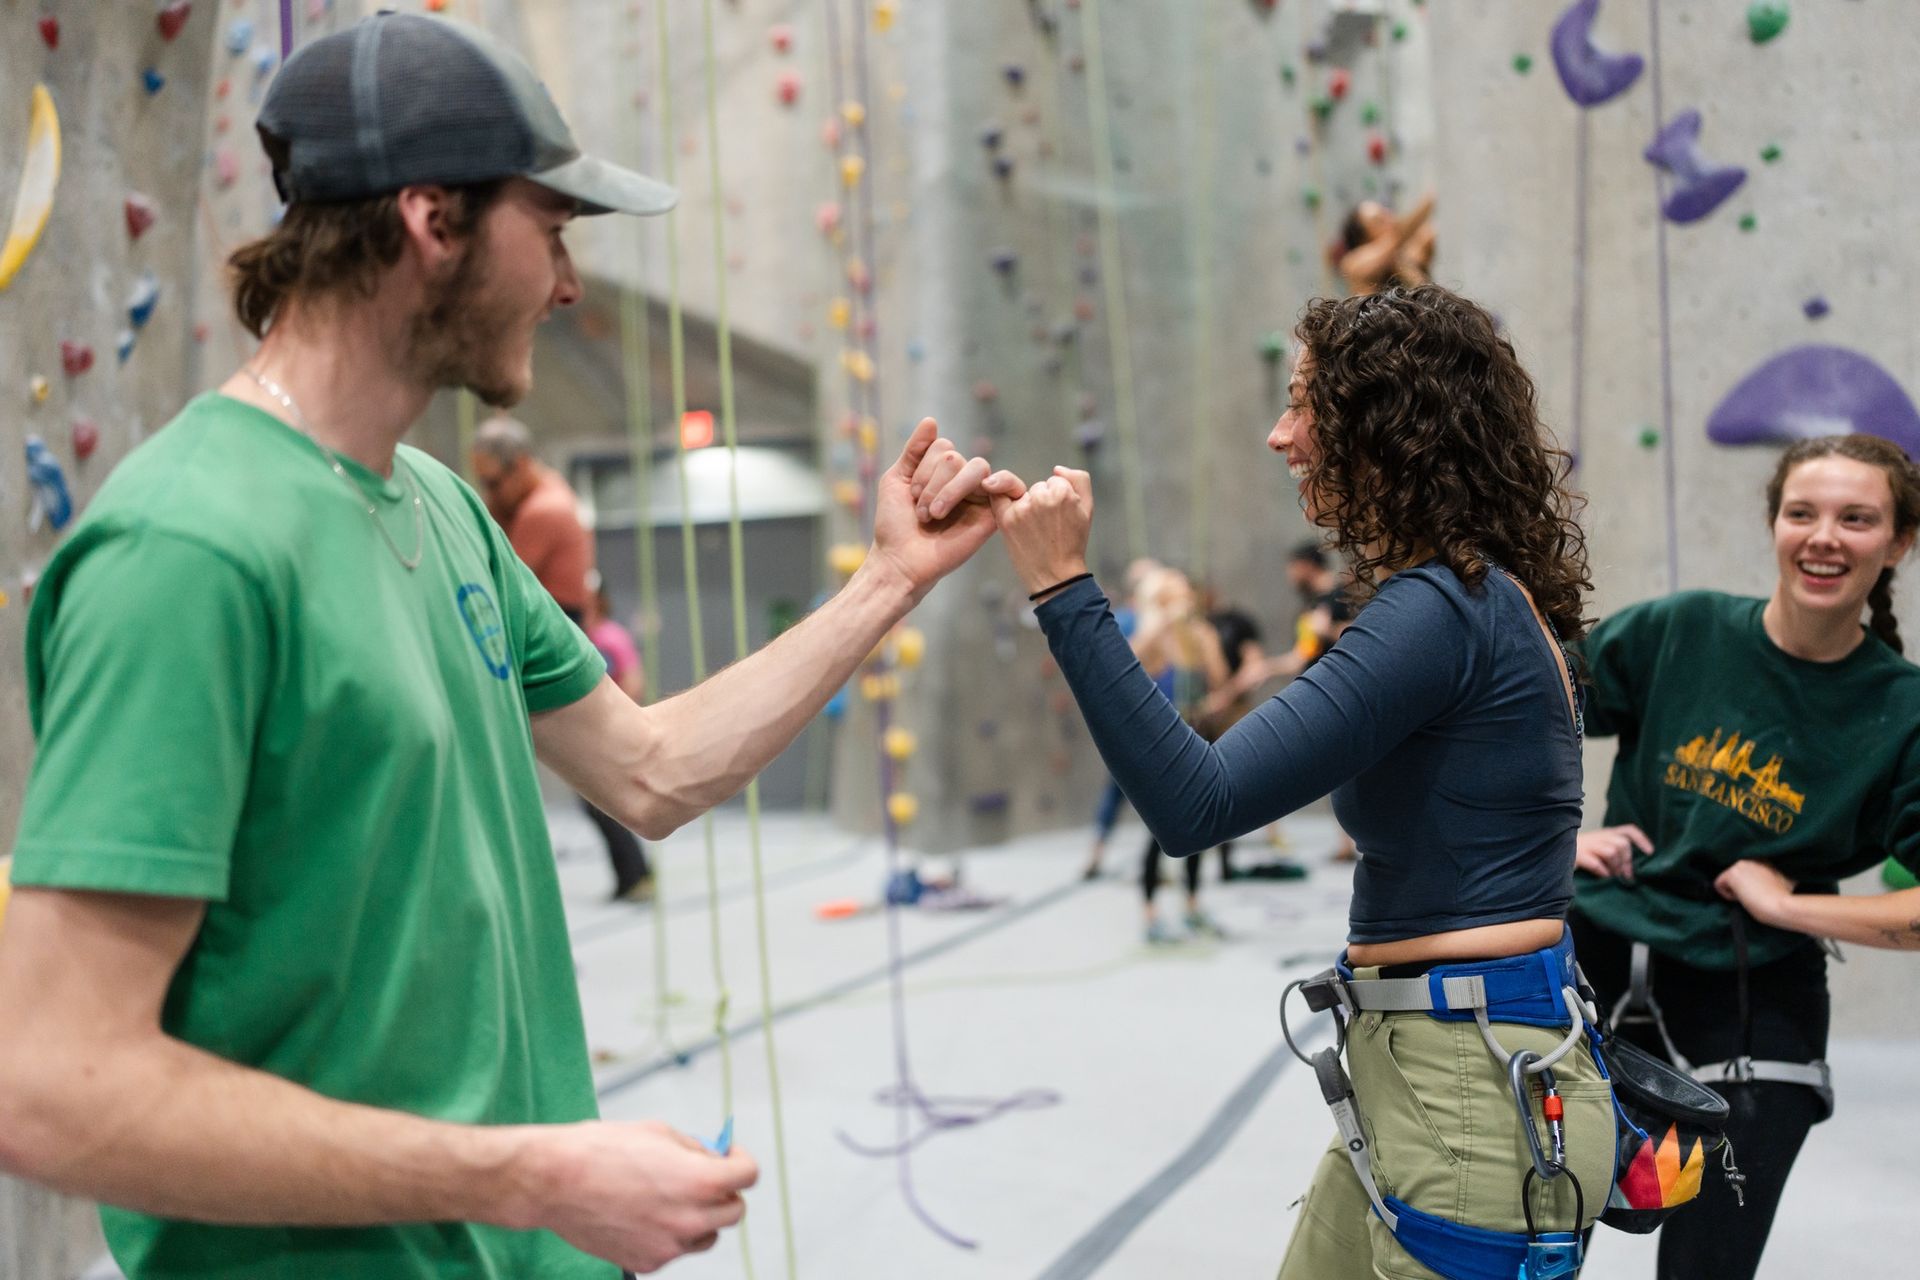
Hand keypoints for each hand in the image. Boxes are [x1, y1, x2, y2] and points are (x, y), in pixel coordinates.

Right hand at [520, 1120, 758, 1273]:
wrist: (554, 1182)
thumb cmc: (602, 1150)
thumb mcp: (659, 1132)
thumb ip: (695, 1150)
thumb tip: (713, 1159)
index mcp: (700, 1181)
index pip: (748, 1176)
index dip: (740, 1160)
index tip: (729, 1155)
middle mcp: (690, 1219)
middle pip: (735, 1211)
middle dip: (724, 1191)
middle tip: (704, 1177)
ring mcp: (669, 1246)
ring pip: (707, 1236)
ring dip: (700, 1217)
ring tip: (669, 1198)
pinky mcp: (647, 1263)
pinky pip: (674, 1250)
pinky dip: (668, 1234)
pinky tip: (643, 1214)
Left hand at [868, 418, 997, 602]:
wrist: (902, 561)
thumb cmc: (895, 525)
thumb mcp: (897, 479)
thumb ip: (914, 450)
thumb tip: (932, 420)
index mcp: (940, 472)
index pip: (942, 447)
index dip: (923, 468)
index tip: (910, 496)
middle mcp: (961, 481)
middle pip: (955, 457)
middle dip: (932, 483)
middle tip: (922, 512)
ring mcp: (978, 497)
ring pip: (975, 468)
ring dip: (948, 491)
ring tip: (935, 515)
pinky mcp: (993, 514)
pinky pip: (1010, 484)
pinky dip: (1003, 480)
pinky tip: (986, 488)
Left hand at [982, 466, 1093, 598]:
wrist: (1056, 576)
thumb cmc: (1073, 543)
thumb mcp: (1088, 508)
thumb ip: (1078, 480)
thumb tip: (1056, 468)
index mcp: (1063, 492)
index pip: (1055, 481)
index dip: (1059, 498)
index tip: (1062, 516)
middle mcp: (1041, 497)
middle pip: (1038, 487)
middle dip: (1043, 501)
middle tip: (1049, 527)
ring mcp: (1022, 509)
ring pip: (1023, 494)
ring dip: (1026, 505)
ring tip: (1036, 531)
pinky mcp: (1007, 520)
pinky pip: (997, 495)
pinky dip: (994, 489)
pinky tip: (989, 486)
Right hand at [1573, 824, 1650, 879]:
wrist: (1555, 852)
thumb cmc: (1581, 854)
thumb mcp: (1600, 849)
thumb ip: (1615, 853)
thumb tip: (1630, 870)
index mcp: (1606, 834)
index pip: (1628, 830)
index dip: (1641, 839)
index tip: (1650, 852)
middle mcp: (1598, 836)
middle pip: (1622, 843)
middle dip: (1626, 861)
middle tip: (1625, 875)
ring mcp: (1587, 844)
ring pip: (1611, 851)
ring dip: (1614, 866)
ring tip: (1611, 875)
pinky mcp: (1577, 855)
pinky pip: (1596, 863)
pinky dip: (1602, 871)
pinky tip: (1601, 876)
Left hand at [1714, 860, 1797, 927]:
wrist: (1782, 905)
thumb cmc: (1784, 898)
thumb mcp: (1783, 880)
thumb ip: (1772, 874)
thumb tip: (1769, 879)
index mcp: (1763, 858)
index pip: (1746, 870)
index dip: (1750, 884)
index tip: (1759, 892)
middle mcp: (1750, 858)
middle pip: (1736, 874)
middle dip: (1742, 886)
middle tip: (1755, 896)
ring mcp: (1741, 864)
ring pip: (1727, 879)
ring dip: (1735, 890)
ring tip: (1751, 897)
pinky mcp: (1732, 873)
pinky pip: (1718, 885)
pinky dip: (1727, 895)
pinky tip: (1742, 899)